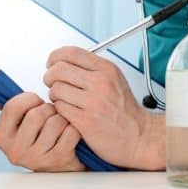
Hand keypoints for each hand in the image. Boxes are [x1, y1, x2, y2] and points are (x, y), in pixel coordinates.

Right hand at [0, 92, 84, 171]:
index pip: (13, 106)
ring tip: (59, 126)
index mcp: (1, 138)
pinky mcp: (58, 160)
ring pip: (56, 121)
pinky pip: (70, 131)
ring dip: (62, 119)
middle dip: (48, 109)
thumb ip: (1, 105)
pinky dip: (73, 129)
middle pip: (37, 113)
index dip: (30, 98)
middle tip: (49, 117)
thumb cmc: (37, 136)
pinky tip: (69, 135)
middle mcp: (16, 151)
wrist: (58, 165)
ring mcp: (37, 158)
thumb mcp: (17, 122)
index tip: (35, 102)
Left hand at [44, 46, 164, 169]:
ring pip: (56, 89)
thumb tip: (65, 61)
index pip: (71, 53)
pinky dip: (59, 110)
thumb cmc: (125, 110)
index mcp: (106, 69)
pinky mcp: (86, 121)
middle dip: (49, 76)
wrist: (138, 136)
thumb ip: (92, 68)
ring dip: (54, 95)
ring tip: (63, 100)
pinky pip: (59, 108)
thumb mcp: (115, 79)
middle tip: (52, 83)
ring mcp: (93, 102)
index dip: (55, 57)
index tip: (52, 63)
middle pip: (58, 69)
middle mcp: (100, 83)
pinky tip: (67, 112)